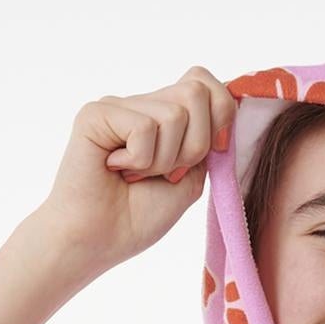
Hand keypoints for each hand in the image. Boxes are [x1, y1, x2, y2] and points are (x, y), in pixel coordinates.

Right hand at [31, 65, 237, 276]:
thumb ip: (209, 142)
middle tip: (165, 173)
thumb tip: (227, 104)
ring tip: (135, 176)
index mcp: (165, 115)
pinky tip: (115, 169)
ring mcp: (119, 105)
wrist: (99, 241)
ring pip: (175, 115)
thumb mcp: (191, 180)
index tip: (210, 154)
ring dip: (163, 161)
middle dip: (195, 146)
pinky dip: (139, 161)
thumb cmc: (137, 217)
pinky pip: (144, 128)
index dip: (220, 115)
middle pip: (197, 92)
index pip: (205, 82)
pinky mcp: (97, 113)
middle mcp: (143, 104)